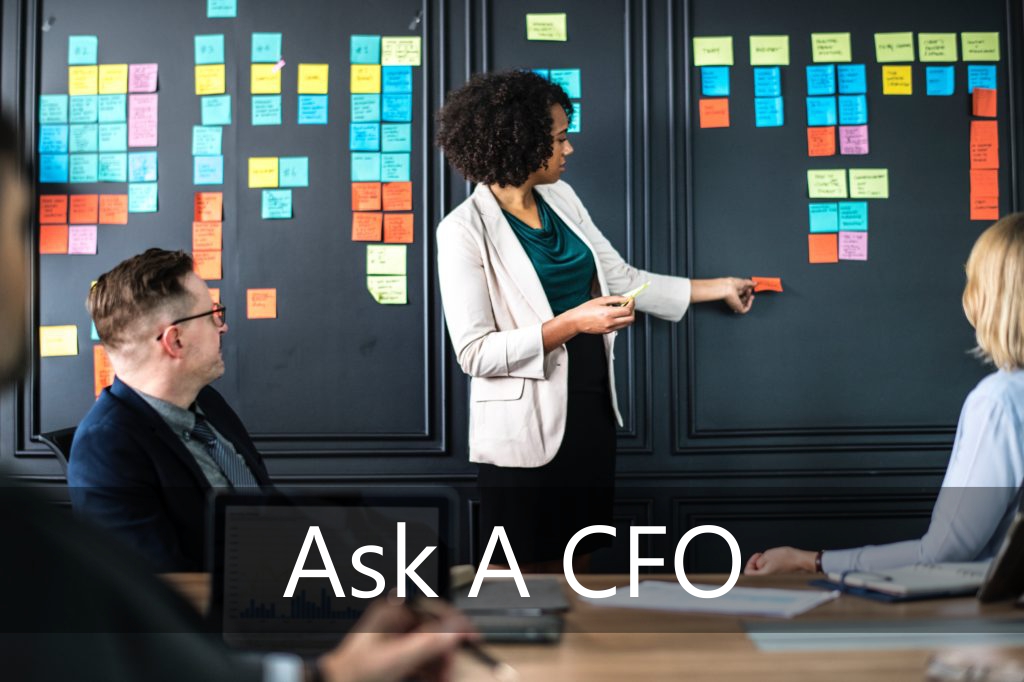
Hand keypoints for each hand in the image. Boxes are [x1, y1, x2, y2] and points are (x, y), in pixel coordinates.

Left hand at [317, 600, 474, 681]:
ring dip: (439, 663)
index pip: (434, 607)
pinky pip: (421, 657)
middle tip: (450, 669)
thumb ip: (427, 643)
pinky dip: (429, 669)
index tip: (471, 637)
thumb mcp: (396, 658)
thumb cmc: (354, 673)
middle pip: (434, 629)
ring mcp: (395, 637)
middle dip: (446, 651)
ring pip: (429, 645)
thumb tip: (455, 630)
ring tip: (442, 678)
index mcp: (393, 610)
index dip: (455, 623)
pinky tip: (433, 678)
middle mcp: (395, 619)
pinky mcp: (395, 654)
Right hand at [570, 296, 635, 334]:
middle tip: (629, 304)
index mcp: (608, 313)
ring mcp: (609, 328)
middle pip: (630, 319)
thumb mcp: (601, 300)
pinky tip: (616, 314)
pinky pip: (620, 326)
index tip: (631, 299)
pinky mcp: (608, 332)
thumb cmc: (586, 309)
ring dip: (628, 316)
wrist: (577, 321)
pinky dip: (622, 320)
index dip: (632, 304)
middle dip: (632, 310)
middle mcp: (610, 323)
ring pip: (627, 324)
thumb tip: (626, 298)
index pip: (627, 310)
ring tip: (622, 309)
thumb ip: (616, 299)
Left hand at [722, 277, 754, 313]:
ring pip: (744, 304)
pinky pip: (745, 309)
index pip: (741, 293)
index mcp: (733, 292)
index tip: (750, 287)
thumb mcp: (743, 282)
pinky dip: (749, 304)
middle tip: (750, 290)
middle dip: (748, 294)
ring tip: (749, 293)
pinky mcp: (737, 308)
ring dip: (749, 299)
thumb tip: (755, 283)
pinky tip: (749, 299)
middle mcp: (733, 298)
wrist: (727, 288)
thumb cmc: (731, 284)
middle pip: (743, 298)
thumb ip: (750, 283)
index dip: (747, 291)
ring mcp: (735, 304)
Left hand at [744, 547, 816, 575]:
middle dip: (756, 563)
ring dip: (763, 564)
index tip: (756, 557)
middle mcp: (769, 581)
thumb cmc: (786, 557)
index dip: (750, 563)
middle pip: (755, 574)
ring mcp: (775, 580)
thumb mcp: (767, 555)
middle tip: (761, 556)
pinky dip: (769, 566)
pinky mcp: (779, 578)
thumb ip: (757, 562)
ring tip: (769, 556)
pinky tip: (774, 560)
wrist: (801, 560)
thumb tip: (756, 566)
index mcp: (764, 576)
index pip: (748, 574)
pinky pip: (769, 573)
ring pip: (762, 573)